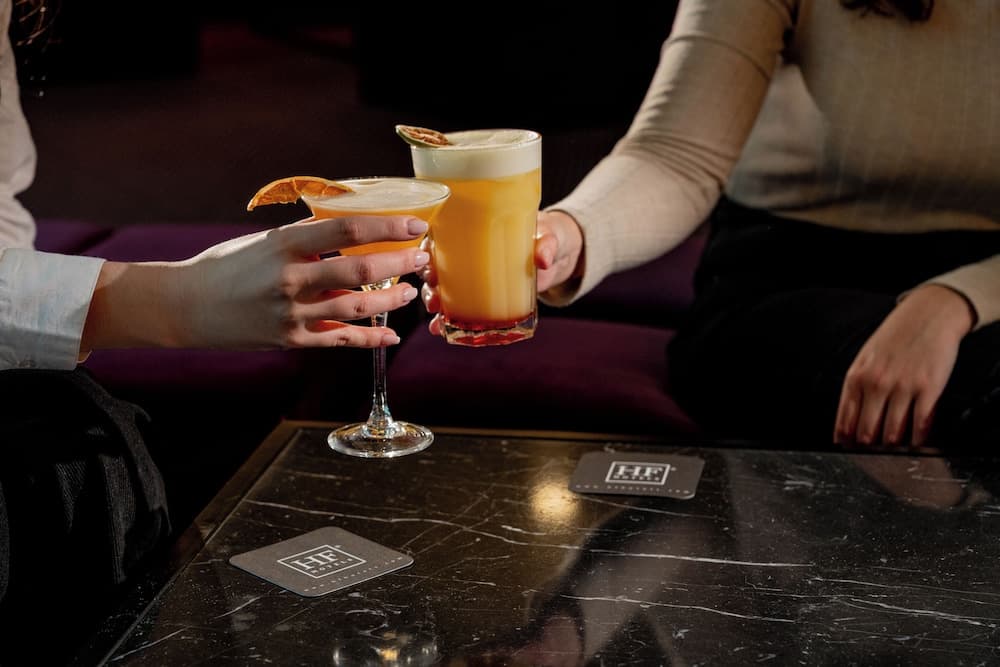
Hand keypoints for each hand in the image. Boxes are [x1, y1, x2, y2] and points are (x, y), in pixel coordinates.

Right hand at [82, 215, 430, 351]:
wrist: (185, 307)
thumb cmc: (227, 267)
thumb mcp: (265, 241)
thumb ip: (306, 238)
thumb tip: (351, 227)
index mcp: (284, 244)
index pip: (347, 230)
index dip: (387, 227)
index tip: (417, 225)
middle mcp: (290, 279)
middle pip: (360, 271)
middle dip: (400, 264)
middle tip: (422, 258)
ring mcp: (291, 313)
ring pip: (356, 308)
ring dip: (391, 301)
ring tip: (410, 293)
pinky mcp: (290, 340)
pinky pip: (340, 339)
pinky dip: (369, 339)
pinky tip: (391, 335)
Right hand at [420, 209, 583, 335]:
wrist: (560, 255)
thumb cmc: (548, 235)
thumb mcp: (549, 235)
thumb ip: (547, 244)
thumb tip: (543, 259)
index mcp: (476, 231)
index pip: (442, 236)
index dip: (429, 248)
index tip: (427, 259)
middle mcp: (468, 256)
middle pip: (437, 266)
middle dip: (429, 283)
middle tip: (434, 295)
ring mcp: (474, 279)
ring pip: (442, 290)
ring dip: (435, 303)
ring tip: (437, 315)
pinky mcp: (483, 298)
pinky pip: (460, 309)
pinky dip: (448, 321)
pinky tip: (442, 329)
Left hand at [833, 284, 975, 447]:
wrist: (928, 315)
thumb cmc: (894, 338)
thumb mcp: (865, 359)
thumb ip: (856, 388)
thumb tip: (847, 421)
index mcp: (856, 377)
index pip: (844, 420)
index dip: (845, 441)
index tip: (847, 452)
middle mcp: (876, 384)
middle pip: (866, 432)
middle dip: (867, 449)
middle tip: (871, 459)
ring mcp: (902, 387)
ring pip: (892, 433)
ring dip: (892, 448)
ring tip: (893, 454)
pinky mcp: (928, 388)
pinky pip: (920, 424)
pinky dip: (918, 440)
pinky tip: (916, 444)